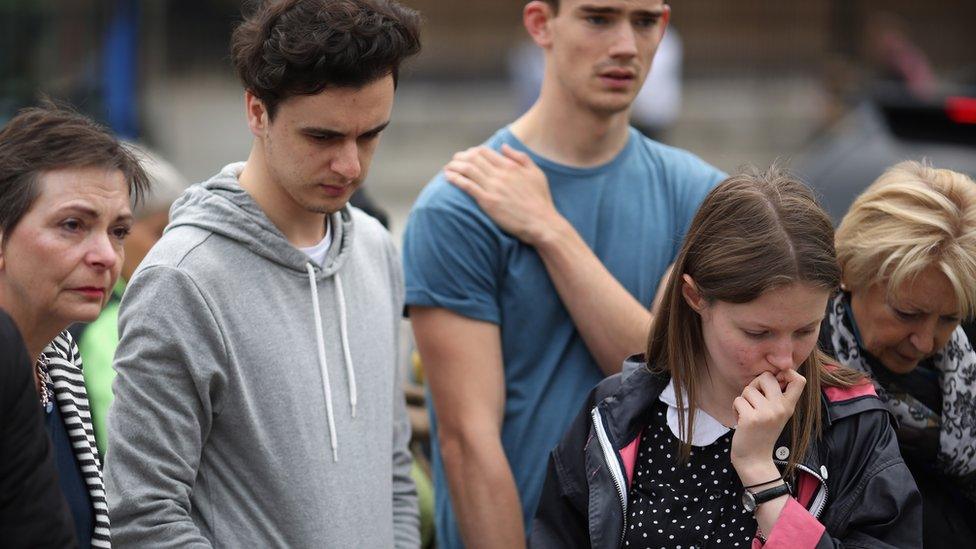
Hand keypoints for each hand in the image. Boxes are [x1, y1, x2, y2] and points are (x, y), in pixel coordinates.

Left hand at [444, 144, 565, 244]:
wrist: (541, 222)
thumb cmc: (540, 200)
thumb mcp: (536, 173)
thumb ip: (520, 157)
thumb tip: (503, 147)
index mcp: (510, 166)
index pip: (485, 152)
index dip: (472, 151)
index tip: (467, 155)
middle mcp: (500, 174)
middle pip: (473, 158)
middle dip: (460, 157)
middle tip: (454, 161)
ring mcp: (493, 187)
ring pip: (467, 170)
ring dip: (454, 166)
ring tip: (447, 168)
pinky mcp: (487, 201)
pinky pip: (467, 186)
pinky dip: (455, 179)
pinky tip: (448, 177)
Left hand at [730, 370, 805, 484]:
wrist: (755, 459)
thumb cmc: (762, 432)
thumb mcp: (777, 413)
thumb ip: (777, 395)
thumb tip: (773, 373)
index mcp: (789, 406)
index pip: (800, 380)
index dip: (787, 373)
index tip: (777, 380)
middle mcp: (780, 408)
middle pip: (766, 376)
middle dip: (755, 384)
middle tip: (754, 400)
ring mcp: (765, 413)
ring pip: (748, 389)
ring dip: (743, 400)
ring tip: (748, 414)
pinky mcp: (750, 418)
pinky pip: (738, 400)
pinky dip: (736, 409)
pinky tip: (741, 420)